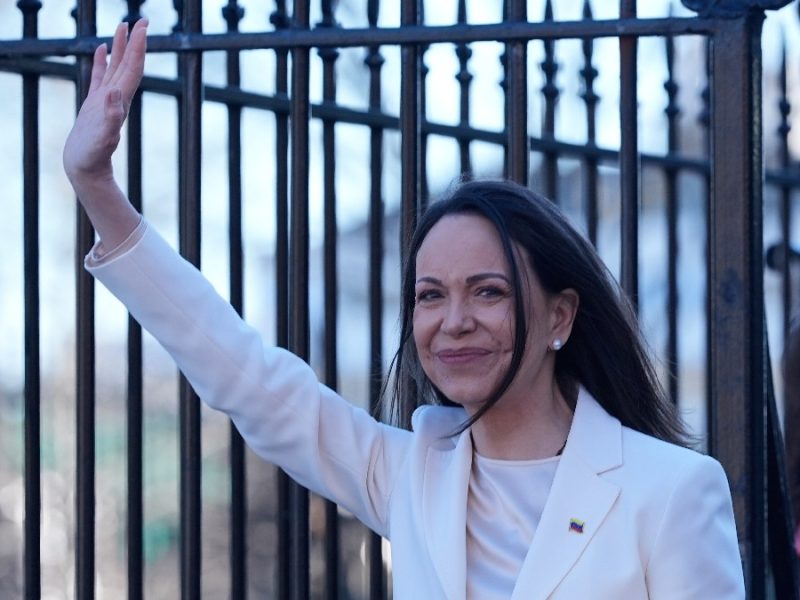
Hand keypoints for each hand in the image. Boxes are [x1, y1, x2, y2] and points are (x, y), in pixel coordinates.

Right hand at [63, 19, 147, 184]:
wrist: (86, 170)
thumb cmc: (93, 156)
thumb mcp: (104, 137)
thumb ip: (111, 117)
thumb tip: (116, 94)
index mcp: (120, 100)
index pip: (132, 68)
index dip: (138, 47)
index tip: (144, 26)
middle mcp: (116, 97)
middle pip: (128, 63)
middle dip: (134, 41)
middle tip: (141, 19)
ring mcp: (105, 100)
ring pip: (115, 67)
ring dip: (120, 47)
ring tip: (122, 25)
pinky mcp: (94, 104)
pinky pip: (99, 76)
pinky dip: (101, 60)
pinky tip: (101, 49)